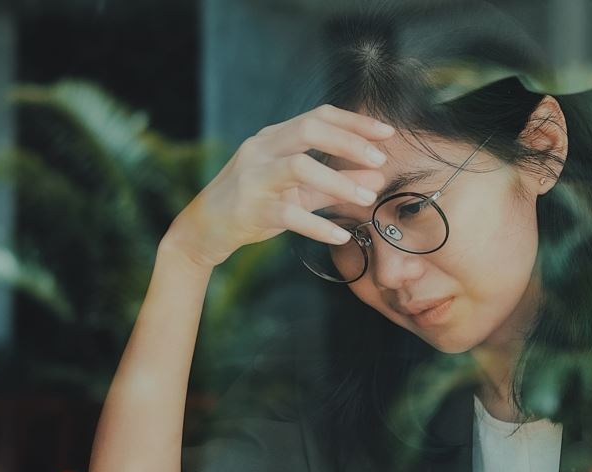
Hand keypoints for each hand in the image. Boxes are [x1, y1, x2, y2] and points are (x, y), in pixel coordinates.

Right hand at [164, 104, 393, 268]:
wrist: (204, 229)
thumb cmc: (254, 204)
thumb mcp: (296, 191)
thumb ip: (334, 184)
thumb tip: (377, 179)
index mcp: (273, 137)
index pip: (319, 116)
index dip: (355, 122)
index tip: (387, 133)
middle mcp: (261, 149)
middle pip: (310, 130)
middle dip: (350, 142)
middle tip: (381, 160)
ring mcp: (254, 177)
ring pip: (300, 168)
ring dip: (338, 181)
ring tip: (368, 199)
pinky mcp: (250, 209)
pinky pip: (289, 214)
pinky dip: (318, 225)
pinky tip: (341, 236)